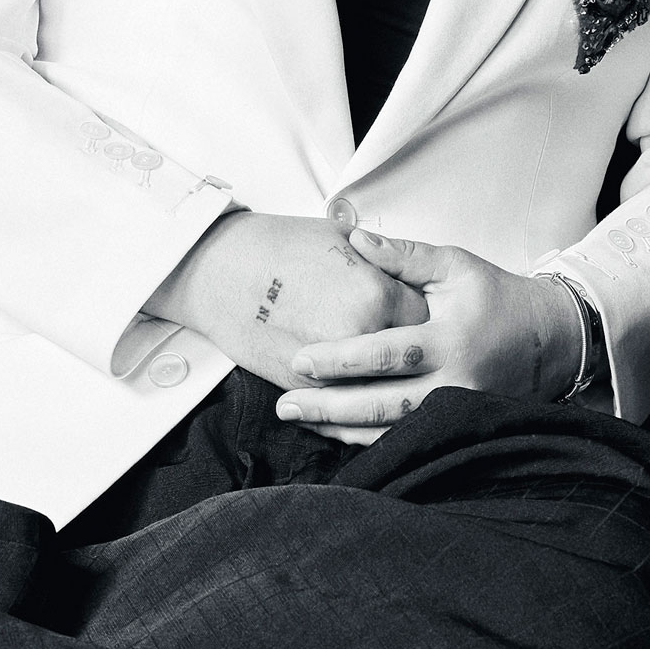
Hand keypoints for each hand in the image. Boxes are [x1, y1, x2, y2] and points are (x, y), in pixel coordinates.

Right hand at [143, 211, 425, 391]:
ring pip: (382, 390)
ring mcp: (333, 369)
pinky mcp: (306, 388)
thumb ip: (385, 263)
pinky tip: (364, 398)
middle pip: (410, 359)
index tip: (425, 314)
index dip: (428, 315)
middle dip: (414, 355)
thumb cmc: (278, 247)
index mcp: (377, 295)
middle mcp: (361, 337)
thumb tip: (412, 278)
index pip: (426, 316)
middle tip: (413, 348)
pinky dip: (356, 405)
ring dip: (391, 386)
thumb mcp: (342, 241)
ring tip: (397, 378)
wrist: (221, 271)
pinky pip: (345, 407)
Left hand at [277, 229, 580, 441]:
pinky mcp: (458, 430)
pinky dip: (368, 440)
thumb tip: (352, 239)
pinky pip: (407, 440)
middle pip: (383, 404)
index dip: (340, 359)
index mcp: (451, 339)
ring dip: (342, 429)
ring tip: (300, 418)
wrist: (551, 340)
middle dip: (330, 406)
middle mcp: (455, 383)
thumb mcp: (455, 266)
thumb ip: (403, 257)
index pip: (386, 353)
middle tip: (286, 404)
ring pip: (392, 431)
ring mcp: (458, 414)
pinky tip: (334, 432)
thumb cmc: (496, 297)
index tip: (300, 359)